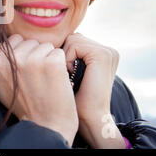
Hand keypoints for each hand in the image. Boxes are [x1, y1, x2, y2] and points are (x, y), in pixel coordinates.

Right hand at [0, 34, 78, 146]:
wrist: (45, 126)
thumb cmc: (24, 107)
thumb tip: (0, 46)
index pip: (14, 40)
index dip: (23, 53)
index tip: (26, 71)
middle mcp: (13, 58)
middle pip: (30, 41)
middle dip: (35, 54)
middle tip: (36, 77)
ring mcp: (32, 60)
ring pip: (45, 46)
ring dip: (48, 59)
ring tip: (46, 80)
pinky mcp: (52, 63)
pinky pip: (59, 53)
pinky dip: (61, 65)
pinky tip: (56, 80)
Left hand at [62, 33, 123, 147]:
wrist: (88, 118)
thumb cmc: (74, 99)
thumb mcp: (71, 71)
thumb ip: (68, 54)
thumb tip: (48, 40)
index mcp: (102, 53)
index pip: (73, 39)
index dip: (63, 54)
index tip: (66, 74)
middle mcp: (108, 50)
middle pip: (72, 37)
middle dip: (63, 55)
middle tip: (68, 75)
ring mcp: (107, 51)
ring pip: (71, 40)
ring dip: (64, 58)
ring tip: (70, 76)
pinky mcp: (102, 55)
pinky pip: (74, 45)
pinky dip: (67, 59)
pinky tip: (71, 74)